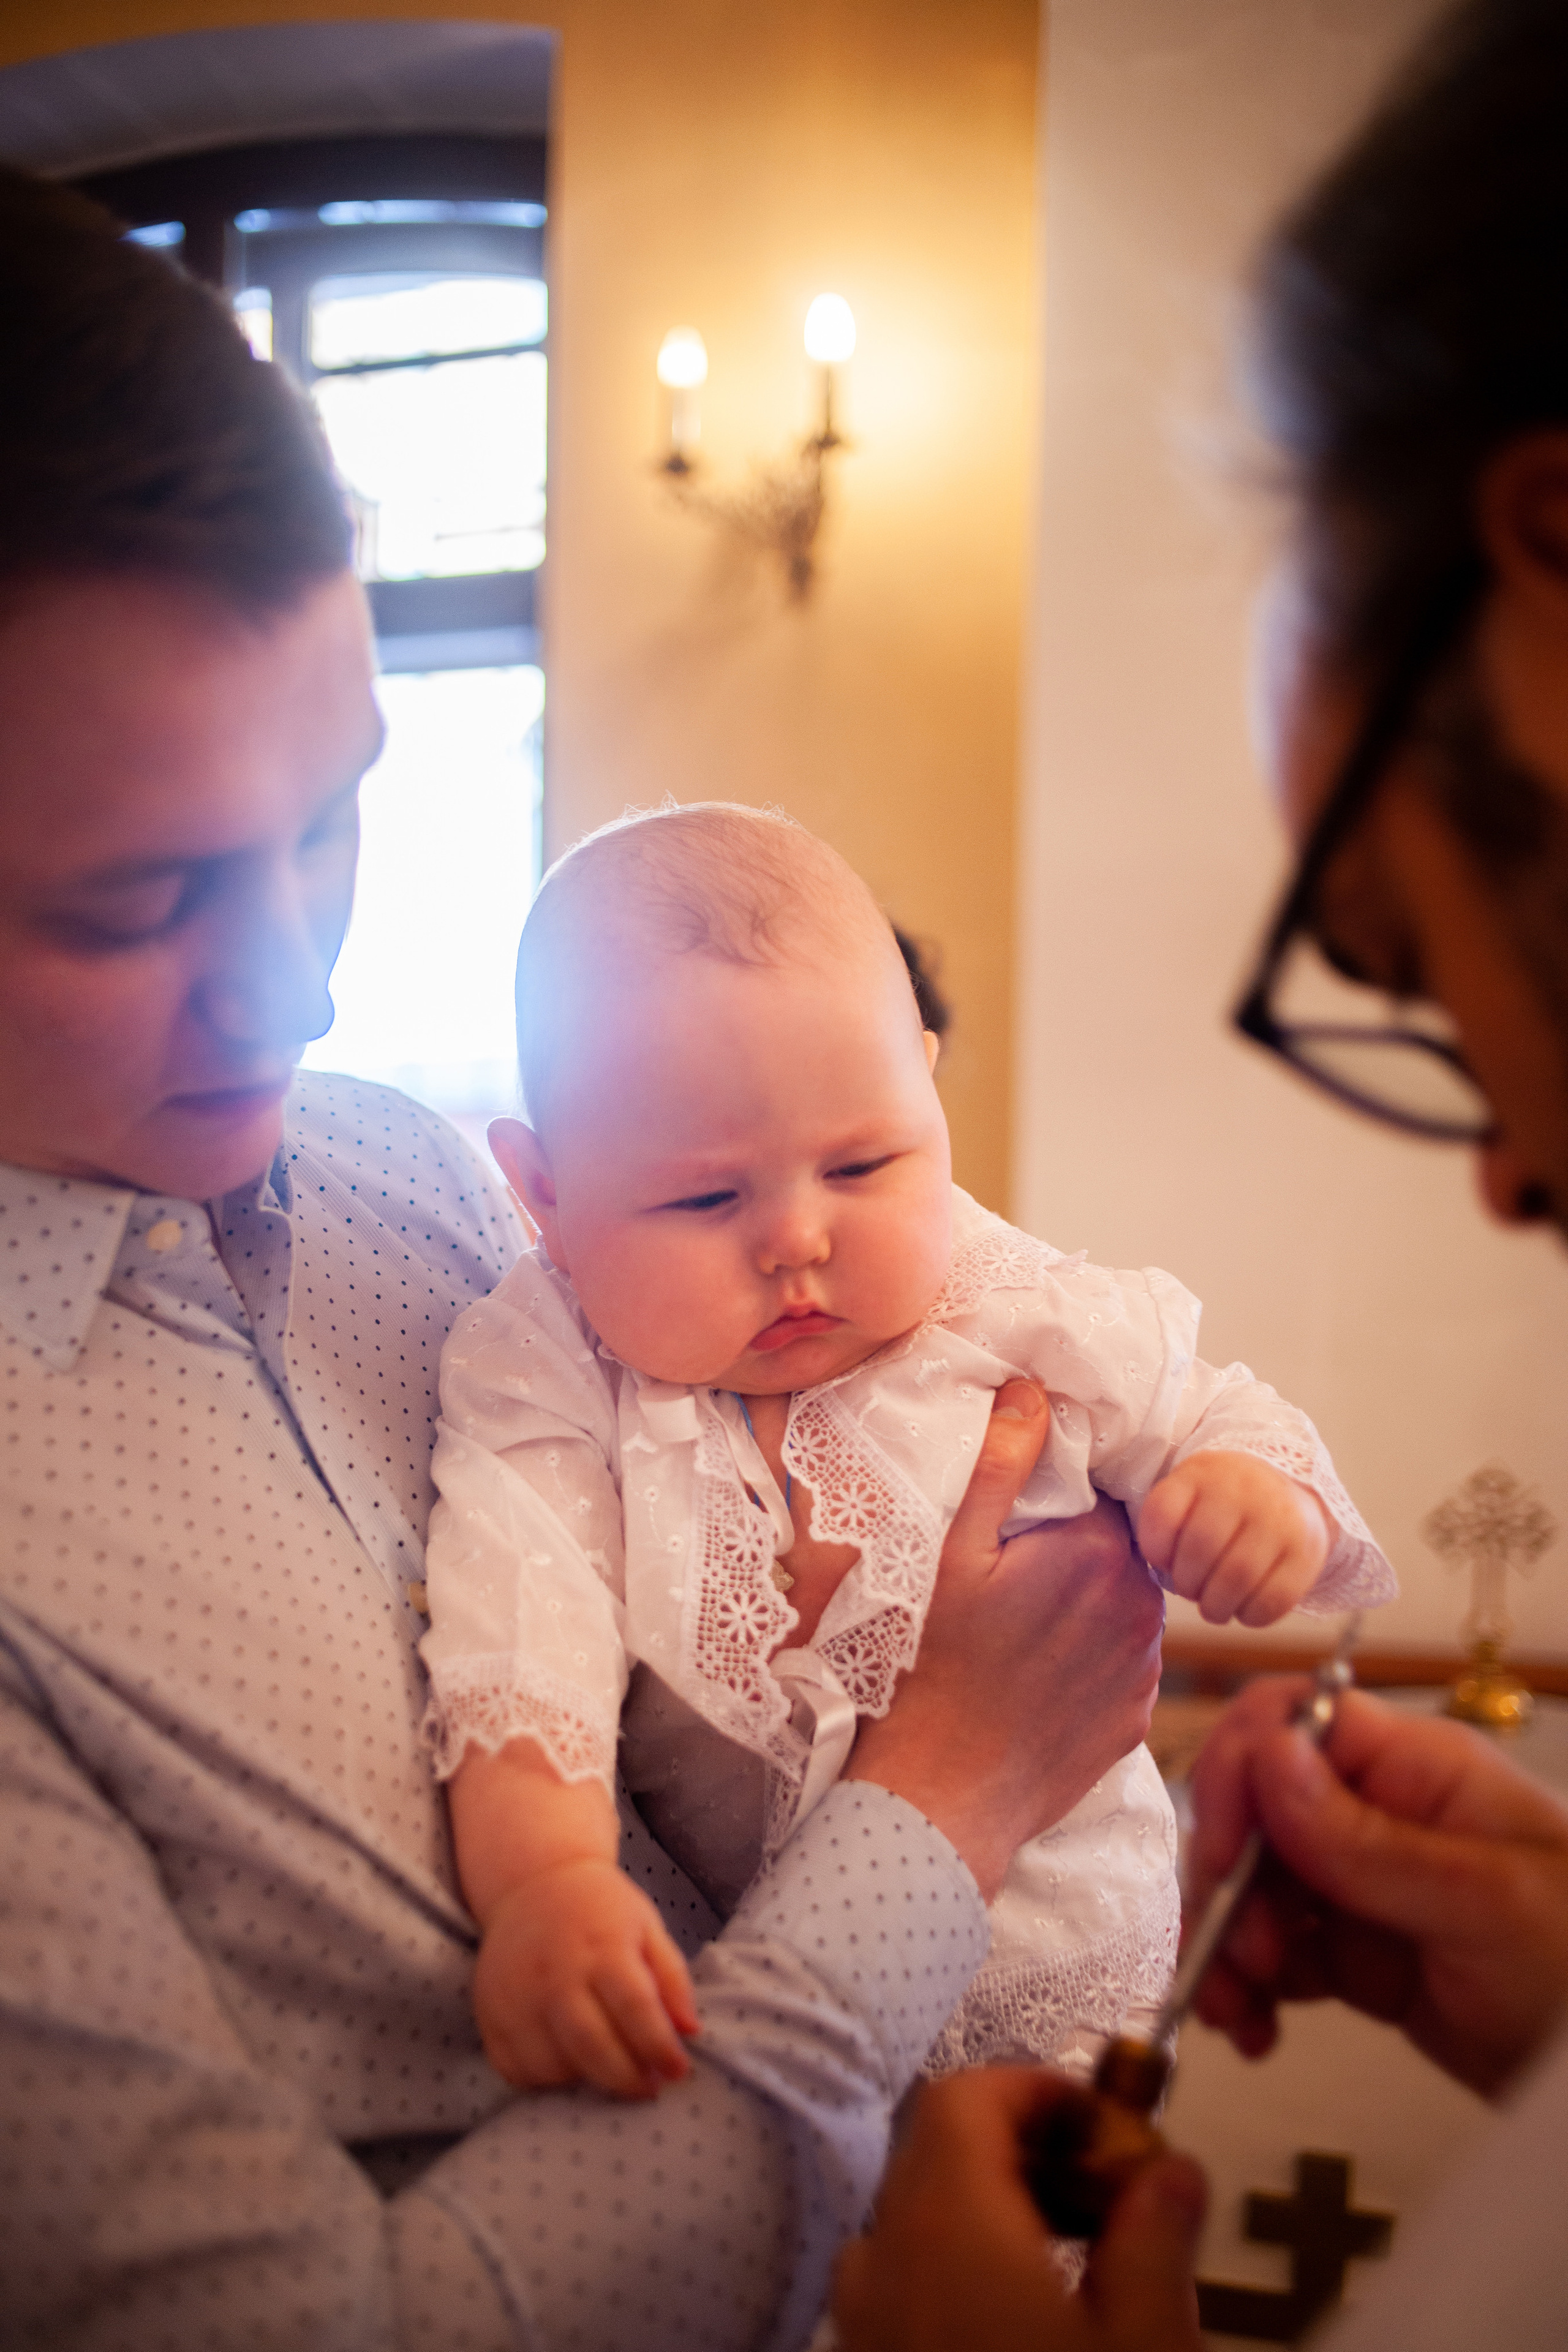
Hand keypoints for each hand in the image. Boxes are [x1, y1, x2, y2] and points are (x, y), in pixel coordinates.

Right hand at [473, 1854, 699, 2098]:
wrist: (533, 1884)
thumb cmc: (600, 1910)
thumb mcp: (647, 1926)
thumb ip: (672, 1979)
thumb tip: (690, 2033)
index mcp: (602, 1947)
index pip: (635, 2009)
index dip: (660, 2048)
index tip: (678, 2071)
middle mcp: (555, 1973)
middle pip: (592, 2047)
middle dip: (627, 2079)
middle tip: (648, 2087)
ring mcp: (516, 1996)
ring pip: (553, 2067)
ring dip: (587, 2081)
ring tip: (607, 2066)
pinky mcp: (489, 2014)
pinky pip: (517, 2070)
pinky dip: (545, 2079)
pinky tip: (567, 2060)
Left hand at [833, 2066, 1206, 2351]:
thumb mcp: (1146, 2342)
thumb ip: (1157, 2242)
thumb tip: (1173, 2172)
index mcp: (946, 2226)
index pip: (965, 2097)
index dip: (1033, 2090)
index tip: (1098, 2119)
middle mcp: (883, 2257)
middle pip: (937, 2150)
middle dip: (1019, 2150)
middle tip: (1099, 2189)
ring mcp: (861, 2316)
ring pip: (914, 2220)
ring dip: (983, 2212)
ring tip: (1066, 2257)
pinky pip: (895, 2282)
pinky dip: (948, 2268)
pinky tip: (1013, 2314)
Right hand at [847, 1381, 1164, 1898]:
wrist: (942, 1795)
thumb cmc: (931, 1669)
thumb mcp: (948, 1553)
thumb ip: (998, 1467)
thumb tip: (1032, 1393)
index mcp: (1098, 1555)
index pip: (1109, 1490)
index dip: (1069, 1491)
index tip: (1029, 1509)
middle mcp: (1139, 1608)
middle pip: (1122, 1545)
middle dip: (1080, 1543)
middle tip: (1018, 1565)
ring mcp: (1143, 1668)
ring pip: (1125, 1602)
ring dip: (1089, 1598)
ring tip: (1026, 1620)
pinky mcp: (1136, 1716)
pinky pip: (1124, 1660)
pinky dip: (1092, 1654)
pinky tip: (1039, 1668)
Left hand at [1138, 1452, 1329, 1626]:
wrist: (1291, 1487)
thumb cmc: (1223, 1503)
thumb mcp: (1189, 1492)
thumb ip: (1165, 1522)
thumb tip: (1162, 1570)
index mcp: (1201, 1472)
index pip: (1163, 1515)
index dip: (1156, 1550)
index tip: (1165, 1560)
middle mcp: (1242, 1488)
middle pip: (1199, 1551)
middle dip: (1188, 1584)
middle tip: (1192, 1590)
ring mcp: (1278, 1518)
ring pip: (1236, 1577)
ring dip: (1217, 1606)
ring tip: (1214, 1606)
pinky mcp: (1306, 1551)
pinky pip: (1274, 1598)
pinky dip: (1251, 1616)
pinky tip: (1244, 1609)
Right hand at [1187, 1678, 1567, 2096]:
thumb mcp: (1481, 1901)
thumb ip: (1365, 1838)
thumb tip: (1264, 1752)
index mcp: (1413, 1769)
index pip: (1288, 1724)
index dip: (1239, 1778)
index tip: (1222, 1857)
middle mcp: (1378, 1813)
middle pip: (1256, 1814)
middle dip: (1227, 1884)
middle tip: (1243, 1961)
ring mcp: (1365, 1886)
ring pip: (1254, 1890)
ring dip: (1225, 1946)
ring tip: (1232, 2012)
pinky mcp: (1359, 1955)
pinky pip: (1278, 1957)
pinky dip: (1249, 1991)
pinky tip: (1252, 2030)